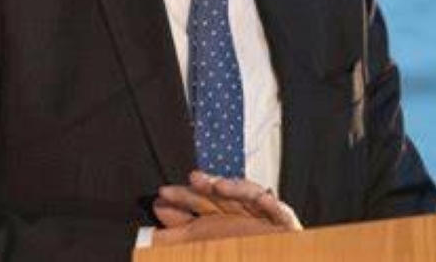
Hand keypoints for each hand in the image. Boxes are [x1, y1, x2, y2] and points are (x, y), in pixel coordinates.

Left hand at [152, 170, 301, 245]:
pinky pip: (281, 212)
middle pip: (221, 197)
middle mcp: (240, 218)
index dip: (182, 198)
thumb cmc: (238, 257)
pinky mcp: (286, 228)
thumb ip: (175, 244)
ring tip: (219, 186)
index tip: (161, 196)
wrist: (277, 261)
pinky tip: (264, 198)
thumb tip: (148, 236)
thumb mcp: (198, 252)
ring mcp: (264, 221)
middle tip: (187, 182)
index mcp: (219, 224)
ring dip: (236, 189)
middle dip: (202, 189)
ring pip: (250, 197)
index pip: (200, 204)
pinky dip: (272, 204)